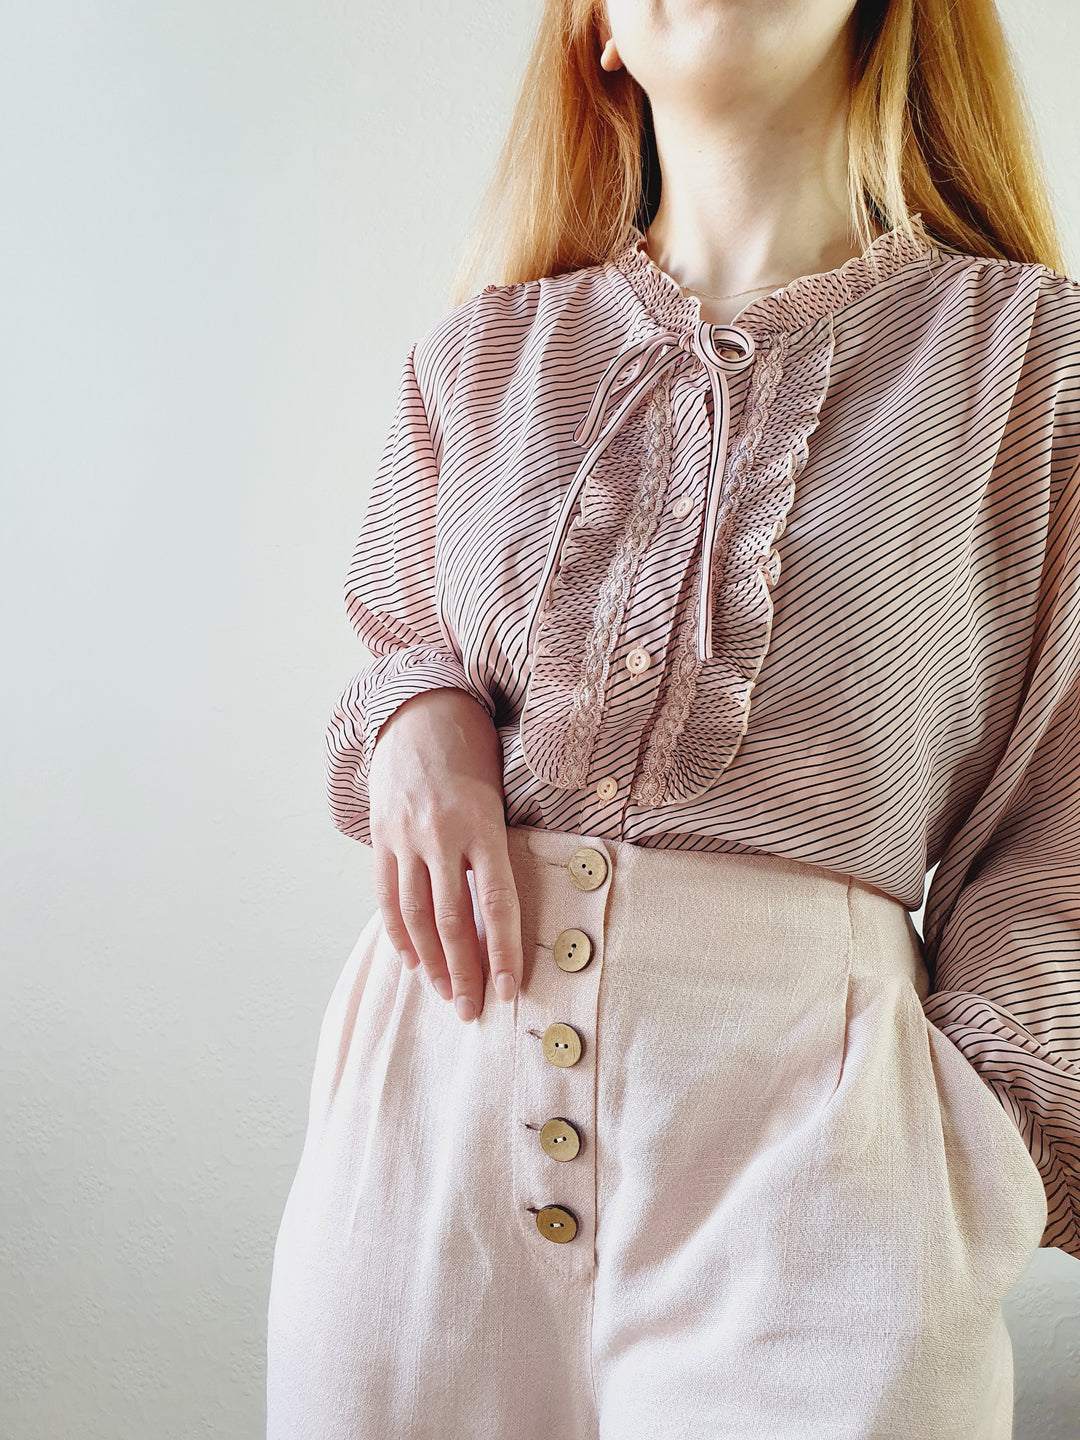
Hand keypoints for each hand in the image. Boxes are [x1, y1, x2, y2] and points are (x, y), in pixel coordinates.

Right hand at [367, 688, 521, 1021]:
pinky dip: (398, 932)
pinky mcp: (381, 834)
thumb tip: (505, 912)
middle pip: (450, 920)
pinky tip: (410, 960)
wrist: (419, 708)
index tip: (508, 990)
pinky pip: (387, 894)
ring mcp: (405, 835)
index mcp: (481, 822)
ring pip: (415, 915)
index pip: (496, 903)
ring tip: (444, 993)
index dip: (502, 951)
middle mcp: (440, 832)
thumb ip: (499, 847)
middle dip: (462, 971)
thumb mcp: (499, 793)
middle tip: (471, 1010)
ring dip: (430, 962)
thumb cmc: (474, 752)